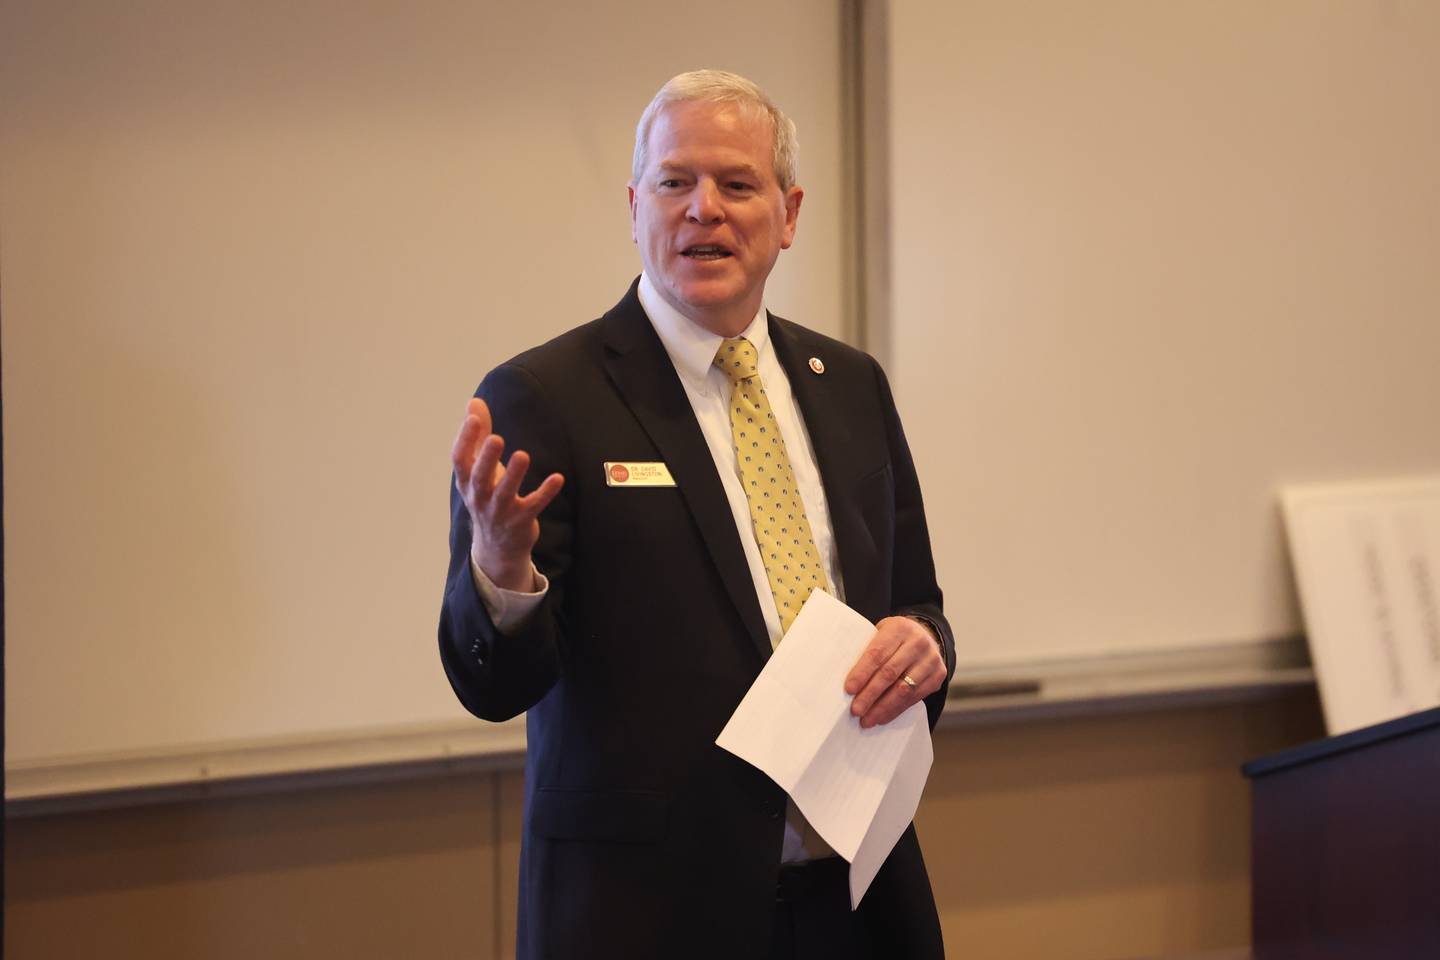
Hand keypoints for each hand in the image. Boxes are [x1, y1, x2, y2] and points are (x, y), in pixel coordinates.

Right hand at [451, 397, 563, 590]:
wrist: (497, 547)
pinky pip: (534, 506)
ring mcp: (500, 512)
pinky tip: (558, 478)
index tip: (475, 418)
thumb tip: (474, 402)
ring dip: (514, 475)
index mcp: (466, 482)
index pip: (460, 460)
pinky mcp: (521, 521)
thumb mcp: (478, 469)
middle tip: (496, 438)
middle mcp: (480, 498)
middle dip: (487, 458)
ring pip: (505, 494)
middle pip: (479, 478)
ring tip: (523, 455)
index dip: (465, 439)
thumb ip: (478, 435)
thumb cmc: (487, 496)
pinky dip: (545, 493)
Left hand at [843, 616, 944, 727]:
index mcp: (899, 628)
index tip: (849, 689)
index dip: (862, 672)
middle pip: (890, 673)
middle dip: (870, 694)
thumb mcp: (882, 633)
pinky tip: (882, 717)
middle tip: (856, 710)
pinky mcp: (938, 676)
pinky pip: (915, 698)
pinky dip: (896, 710)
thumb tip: (847, 681)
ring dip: (883, 707)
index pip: (877, 653)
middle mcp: (918, 643)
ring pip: (904, 689)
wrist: (926, 635)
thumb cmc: (894, 638)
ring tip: (867, 719)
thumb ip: (868, 649)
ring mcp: (931, 660)